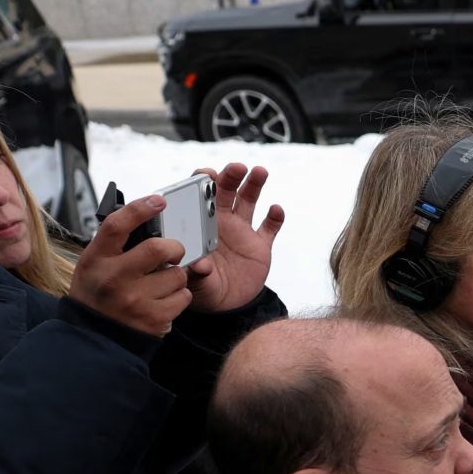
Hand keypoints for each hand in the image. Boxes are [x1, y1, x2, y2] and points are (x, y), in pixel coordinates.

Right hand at [68, 195, 190, 338]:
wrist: (94, 335)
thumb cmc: (98, 293)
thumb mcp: (95, 264)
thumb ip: (116, 245)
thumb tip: (147, 220)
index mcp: (97, 259)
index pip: (118, 226)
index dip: (140, 209)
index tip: (159, 200)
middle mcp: (115, 278)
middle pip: (159, 248)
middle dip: (174, 247)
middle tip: (173, 251)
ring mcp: (135, 299)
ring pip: (177, 274)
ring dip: (176, 276)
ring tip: (161, 283)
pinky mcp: (154, 318)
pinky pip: (184, 296)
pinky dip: (179, 296)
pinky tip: (164, 299)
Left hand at [182, 162, 282, 314]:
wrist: (228, 305)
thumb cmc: (203, 290)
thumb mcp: (196, 285)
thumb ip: (197, 274)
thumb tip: (200, 265)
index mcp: (200, 225)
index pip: (199, 196)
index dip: (203, 182)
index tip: (208, 174)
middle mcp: (221, 223)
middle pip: (226, 191)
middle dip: (231, 176)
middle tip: (237, 167)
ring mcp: (242, 232)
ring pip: (249, 201)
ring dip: (254, 185)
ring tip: (259, 172)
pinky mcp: (260, 246)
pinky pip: (270, 227)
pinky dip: (275, 217)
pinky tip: (276, 210)